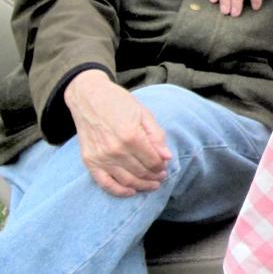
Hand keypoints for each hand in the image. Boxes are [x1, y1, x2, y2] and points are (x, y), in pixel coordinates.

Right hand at [63, 70, 171, 196]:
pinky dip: (119, 191)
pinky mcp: (89, 161)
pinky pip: (105, 183)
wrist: (88, 97)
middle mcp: (115, 150)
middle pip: (141, 172)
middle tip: (161, 177)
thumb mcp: (144, 114)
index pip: (153, 161)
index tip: (165, 166)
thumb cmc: (119, 103)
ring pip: (126, 181)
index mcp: (132, 136)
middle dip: (154, 177)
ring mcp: (101, 157)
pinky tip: (131, 191)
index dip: (161, 166)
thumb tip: (167, 157)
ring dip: (142, 185)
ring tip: (152, 185)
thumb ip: (157, 136)